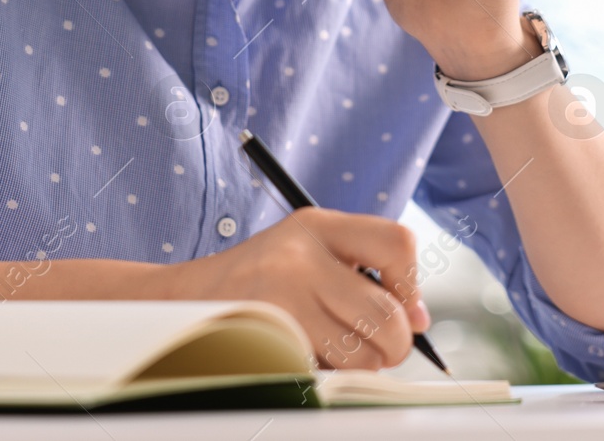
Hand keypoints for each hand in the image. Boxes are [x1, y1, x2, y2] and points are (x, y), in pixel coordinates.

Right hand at [167, 208, 428, 368]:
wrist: (183, 299)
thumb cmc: (261, 280)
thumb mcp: (308, 253)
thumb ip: (366, 272)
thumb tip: (420, 319)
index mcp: (316, 226)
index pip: (397, 244)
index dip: (412, 285)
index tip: (407, 309)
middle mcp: (298, 257)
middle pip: (386, 314)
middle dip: (395, 345)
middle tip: (383, 350)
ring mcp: (279, 299)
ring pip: (359, 354)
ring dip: (360, 367)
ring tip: (337, 353)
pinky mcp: (265, 341)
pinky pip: (324, 374)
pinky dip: (327, 377)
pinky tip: (308, 359)